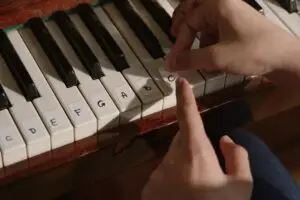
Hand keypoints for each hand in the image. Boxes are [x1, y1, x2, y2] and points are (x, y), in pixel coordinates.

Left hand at [141, 77, 252, 199]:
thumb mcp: (241, 187)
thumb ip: (238, 156)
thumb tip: (225, 139)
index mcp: (195, 153)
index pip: (189, 117)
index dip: (185, 98)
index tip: (179, 81)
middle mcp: (171, 158)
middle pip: (181, 140)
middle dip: (192, 145)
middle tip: (205, 166)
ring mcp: (156, 174)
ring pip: (171, 159)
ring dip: (182, 165)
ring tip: (194, 188)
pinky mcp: (147, 188)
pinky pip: (162, 175)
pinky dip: (171, 180)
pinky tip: (180, 195)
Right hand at [166, 0, 299, 76]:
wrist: (284, 58)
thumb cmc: (254, 52)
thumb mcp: (217, 57)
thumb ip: (190, 60)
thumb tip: (170, 63)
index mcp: (217, 5)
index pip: (187, 22)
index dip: (178, 43)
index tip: (173, 62)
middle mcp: (222, 6)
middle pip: (192, 12)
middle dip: (182, 30)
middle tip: (175, 44)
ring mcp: (230, 16)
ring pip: (202, 22)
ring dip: (194, 37)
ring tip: (190, 54)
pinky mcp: (235, 27)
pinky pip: (213, 30)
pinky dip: (206, 42)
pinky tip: (207, 56)